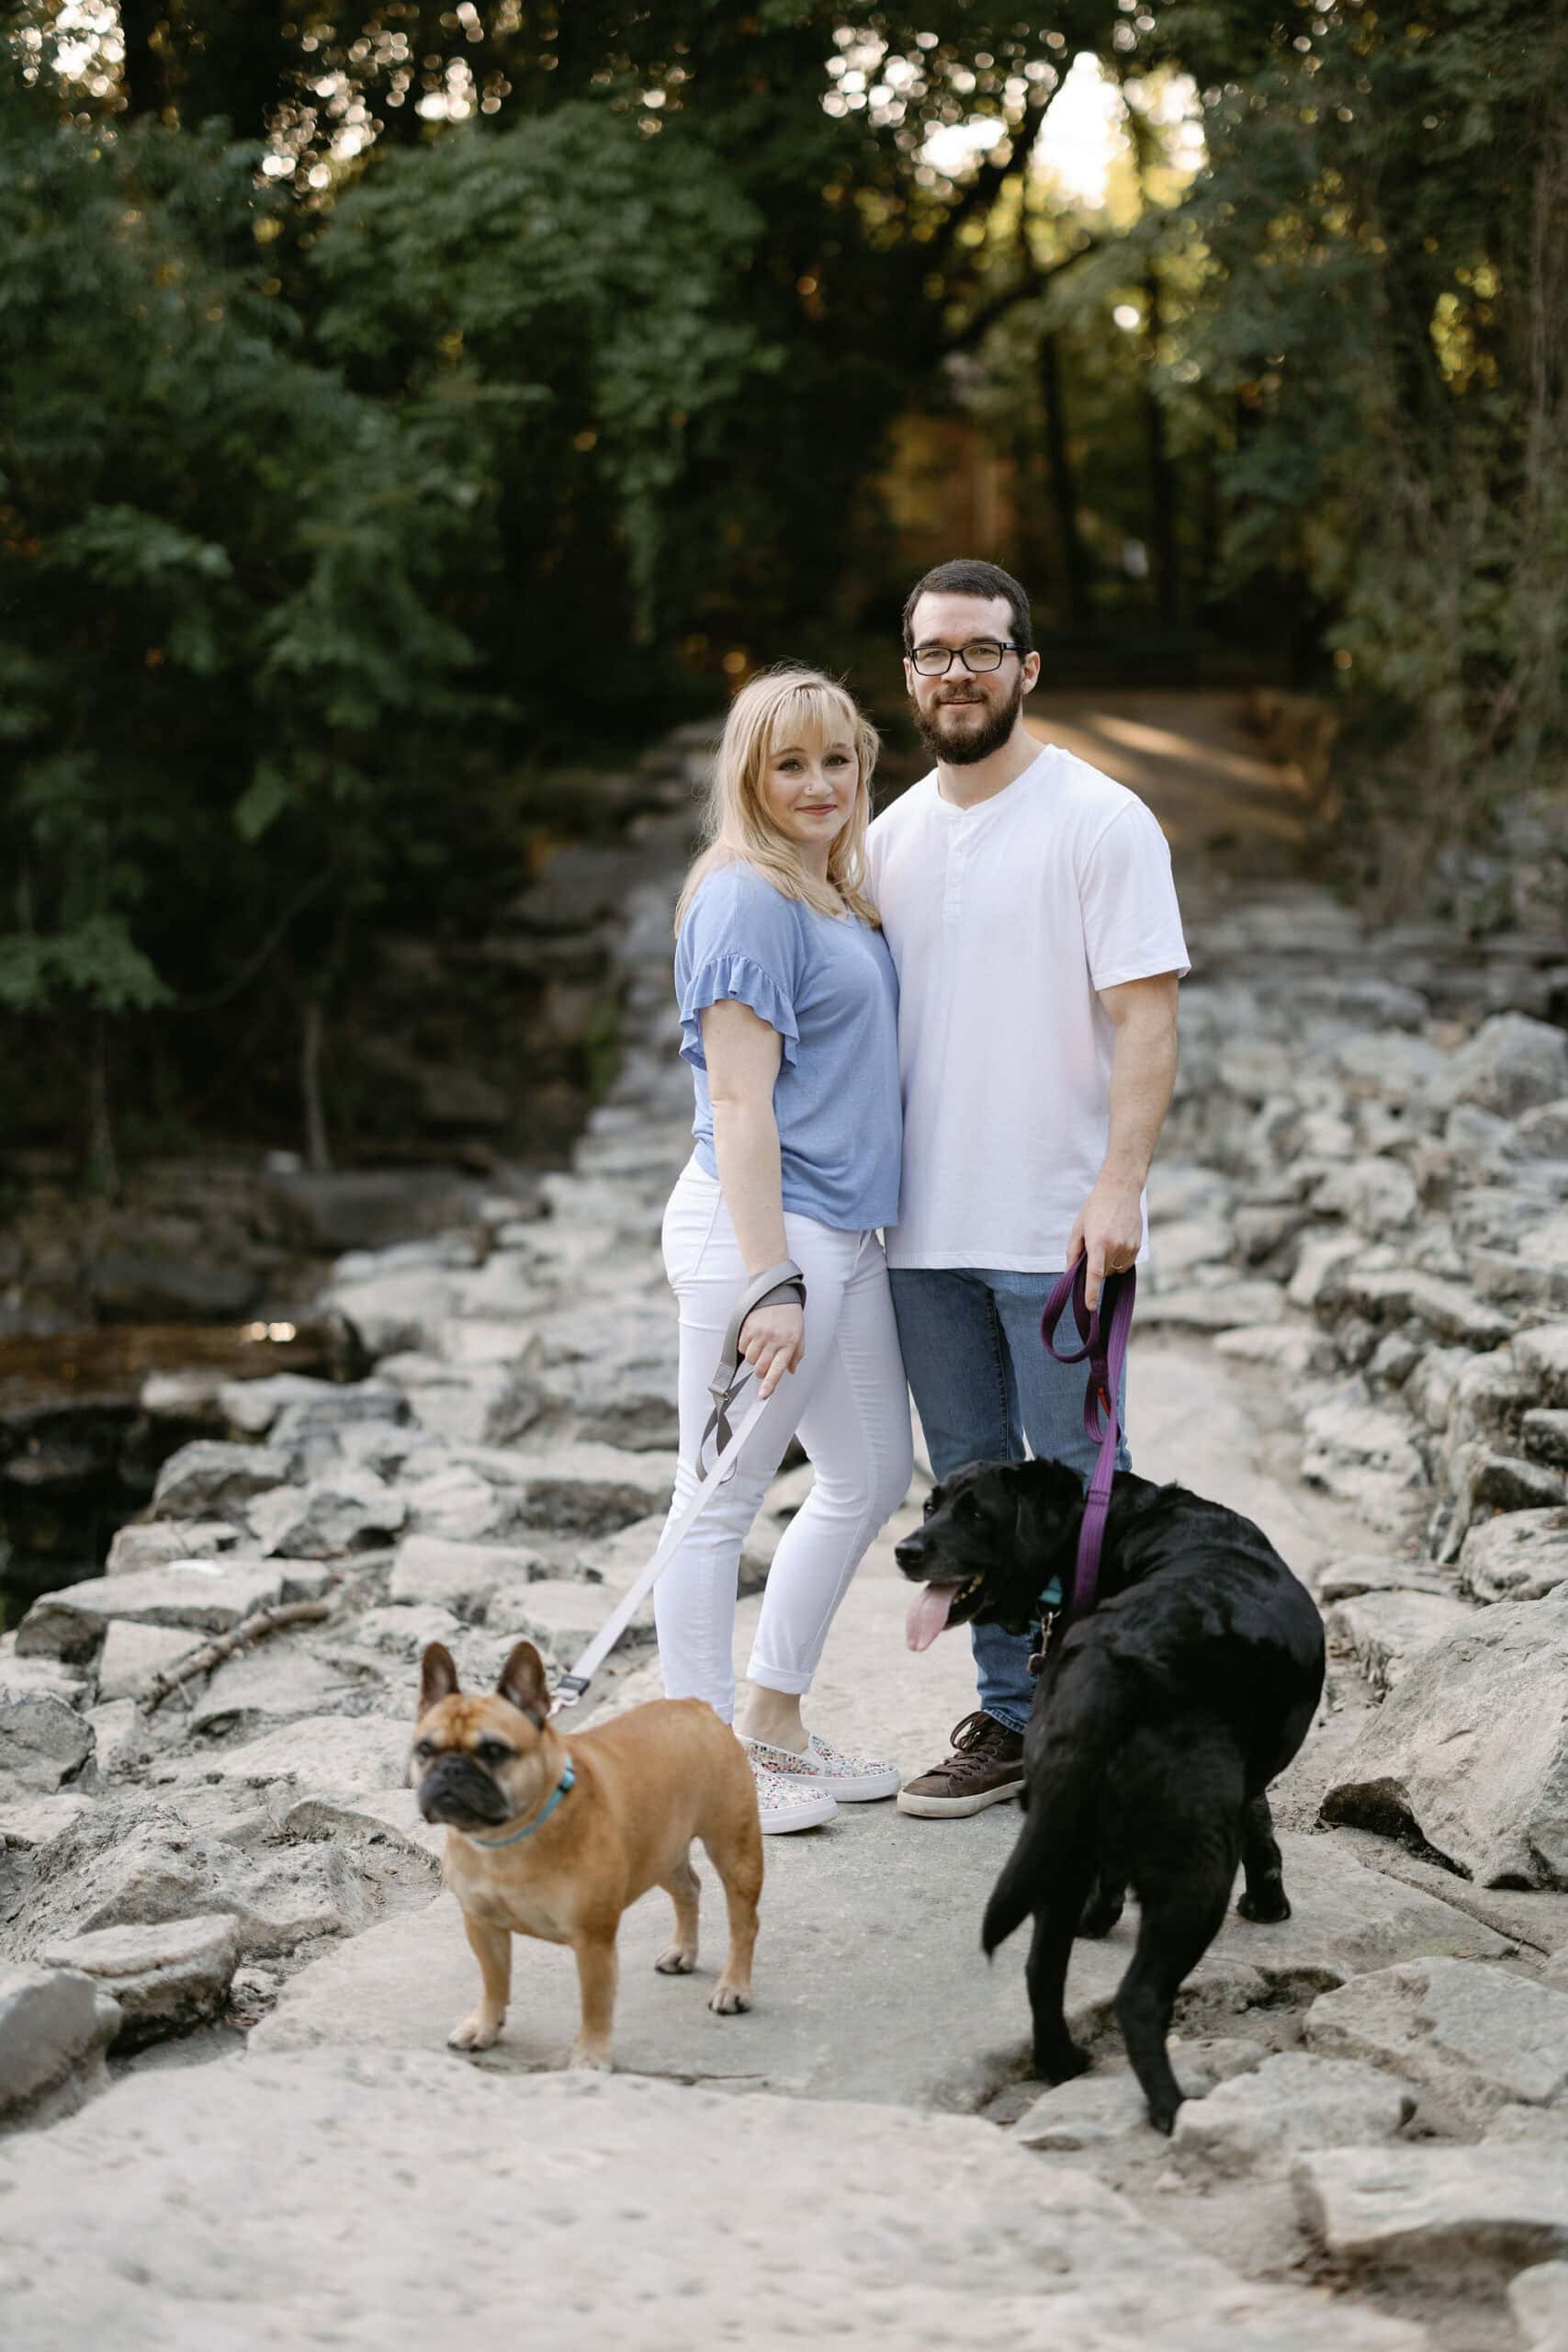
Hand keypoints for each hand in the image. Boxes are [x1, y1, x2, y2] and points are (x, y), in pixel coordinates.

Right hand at [739, 1303, 804, 1398]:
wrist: (778, 1293)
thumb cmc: (790, 1316)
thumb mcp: (800, 1335)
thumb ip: (796, 1355)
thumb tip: (791, 1371)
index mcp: (789, 1344)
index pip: (777, 1370)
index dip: (769, 1385)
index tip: (763, 1396)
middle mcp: (774, 1340)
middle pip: (760, 1368)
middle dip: (761, 1371)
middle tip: (764, 1365)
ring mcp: (759, 1334)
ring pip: (750, 1359)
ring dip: (754, 1358)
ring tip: (761, 1346)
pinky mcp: (748, 1328)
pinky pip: (742, 1347)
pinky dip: (745, 1347)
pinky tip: (754, 1338)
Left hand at [1066, 1180, 1142, 1312]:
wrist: (1120, 1191)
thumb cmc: (1094, 1209)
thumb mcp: (1078, 1229)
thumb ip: (1073, 1253)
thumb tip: (1070, 1274)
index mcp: (1098, 1242)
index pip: (1095, 1274)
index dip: (1091, 1293)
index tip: (1090, 1308)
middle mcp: (1116, 1247)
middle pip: (1104, 1274)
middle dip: (1096, 1268)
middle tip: (1093, 1247)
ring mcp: (1129, 1248)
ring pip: (1115, 1271)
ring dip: (1108, 1264)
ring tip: (1106, 1240)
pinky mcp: (1138, 1247)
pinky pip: (1125, 1265)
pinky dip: (1119, 1260)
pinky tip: (1116, 1242)